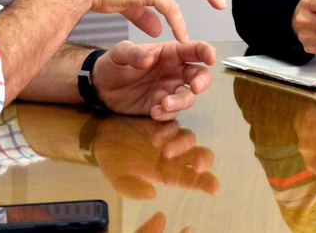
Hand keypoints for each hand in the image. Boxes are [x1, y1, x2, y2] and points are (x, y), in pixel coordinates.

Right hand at [87, 115, 219, 196]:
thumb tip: (151, 194)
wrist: (101, 137)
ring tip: (163, 149)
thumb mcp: (120, 180)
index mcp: (168, 173)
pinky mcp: (162, 121)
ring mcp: (170, 137)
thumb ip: (133, 189)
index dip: (204, 182)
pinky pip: (173, 124)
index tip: (214, 187)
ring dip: (182, 144)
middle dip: (203, 160)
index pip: (191, 179)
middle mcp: (174, 156)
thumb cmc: (113, 162)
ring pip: (189, 138)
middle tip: (196, 165)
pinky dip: (168, 130)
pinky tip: (154, 135)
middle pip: (200, 156)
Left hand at [95, 40, 215, 120]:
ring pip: (187, 97)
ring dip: (180, 102)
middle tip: (194, 88)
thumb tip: (148, 58)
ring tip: (163, 105)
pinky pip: (171, 113)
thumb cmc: (113, 63)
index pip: (194, 50)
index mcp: (169, 53)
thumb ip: (133, 53)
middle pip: (199, 75)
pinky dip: (166, 115)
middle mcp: (174, 72)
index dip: (206, 52)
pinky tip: (154, 112)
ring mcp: (169, 90)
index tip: (211, 58)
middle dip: (201, 82)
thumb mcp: (119, 53)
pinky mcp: (160, 107)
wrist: (100, 87)